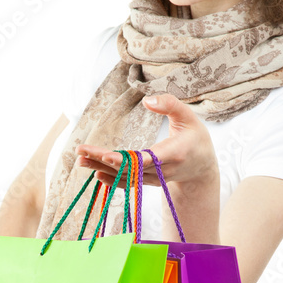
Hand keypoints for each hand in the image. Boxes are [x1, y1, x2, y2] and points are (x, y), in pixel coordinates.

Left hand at [76, 93, 218, 188]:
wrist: (202, 168)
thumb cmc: (196, 138)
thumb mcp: (189, 117)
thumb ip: (170, 104)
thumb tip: (147, 99)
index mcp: (173, 153)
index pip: (146, 159)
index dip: (126, 159)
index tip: (106, 155)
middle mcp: (162, 170)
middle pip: (130, 168)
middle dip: (103, 160)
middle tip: (80, 152)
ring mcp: (155, 180)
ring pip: (125, 176)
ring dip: (101, 169)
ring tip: (79, 160)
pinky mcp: (149, 183)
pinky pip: (128, 183)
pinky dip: (111, 180)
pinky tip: (94, 173)